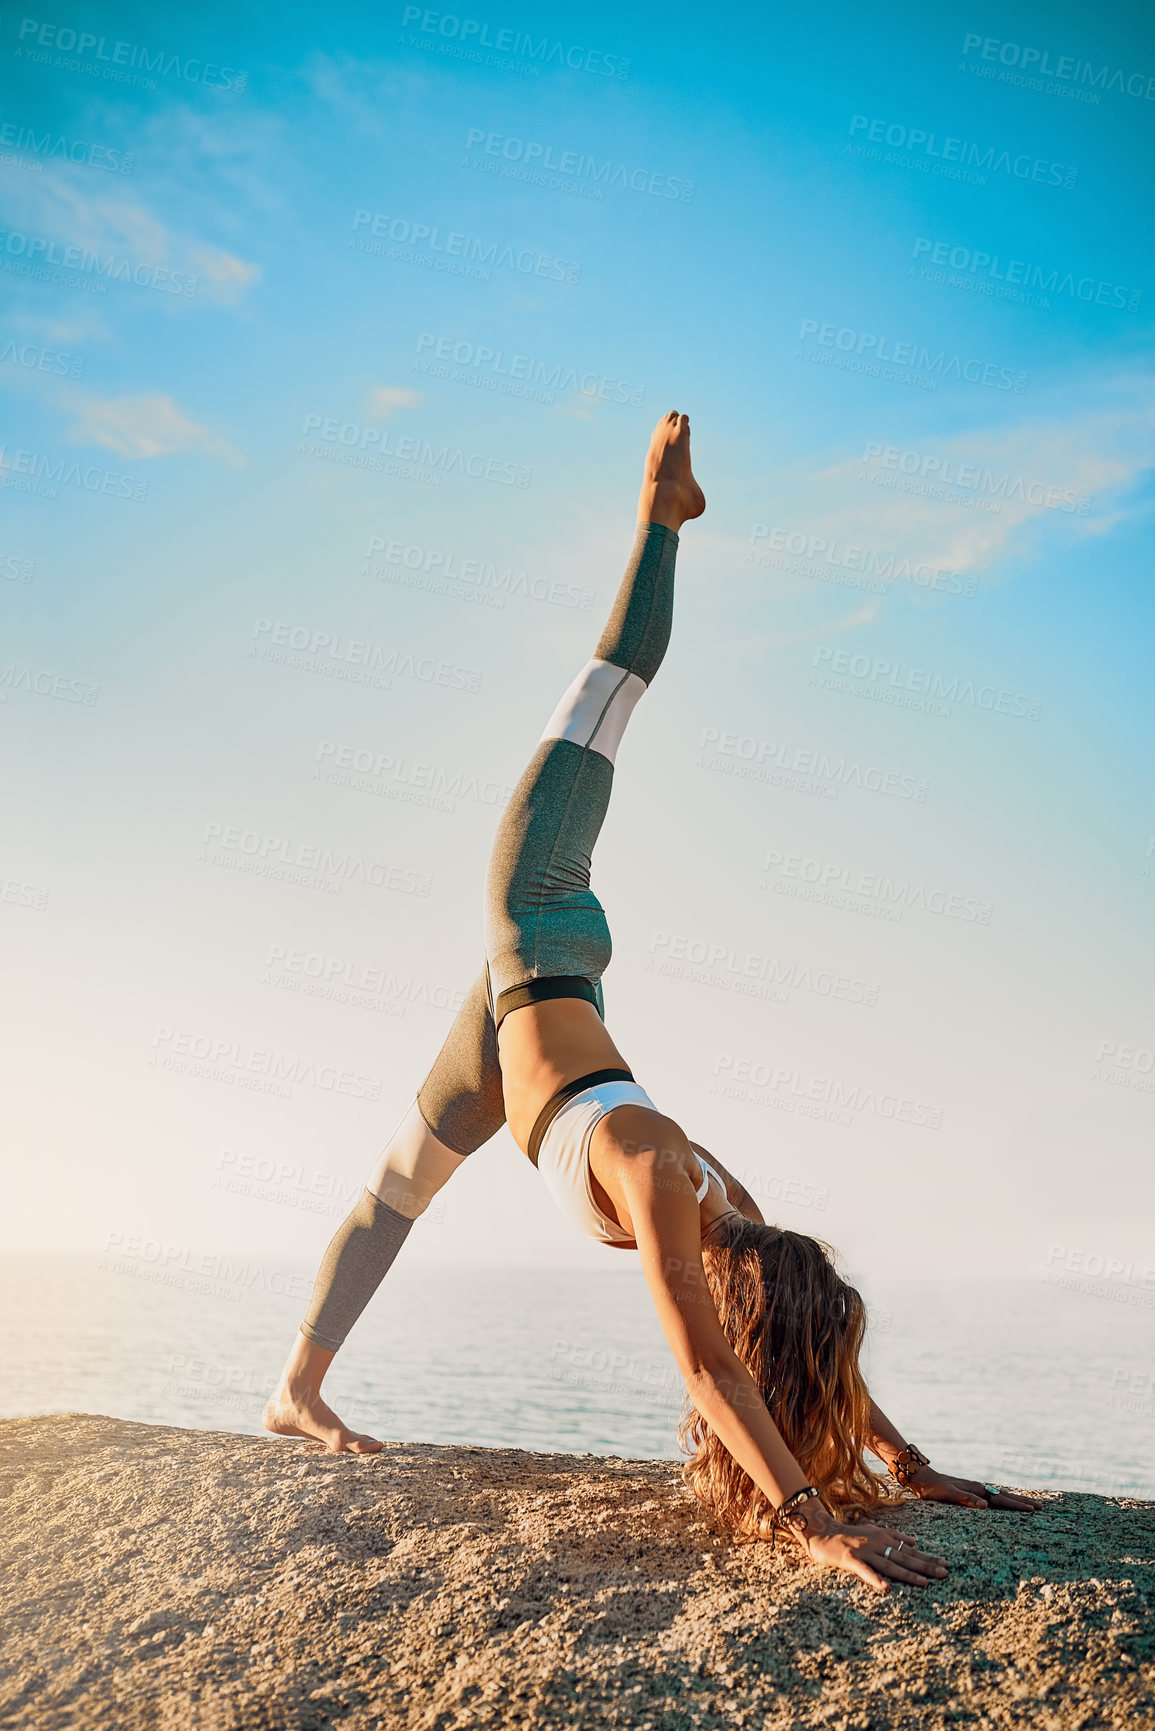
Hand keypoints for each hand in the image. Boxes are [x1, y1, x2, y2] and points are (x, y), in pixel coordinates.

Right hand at [786, 1510, 947, 1593]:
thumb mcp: (874, 1531)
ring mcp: (864, 1551)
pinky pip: (864, 1571)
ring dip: (906, 1573)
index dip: (927, 1558)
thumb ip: (895, 1536)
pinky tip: (886, 1587)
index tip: (945, 1565)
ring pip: (889, 1564)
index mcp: (884, 1538)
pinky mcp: (849, 1559)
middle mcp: (877, 1543)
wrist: (821, 1531)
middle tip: (943, 1573)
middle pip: (904, 1557)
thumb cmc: (849, 1534)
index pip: (910, 1551)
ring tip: (923, 1582)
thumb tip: (915, 1542)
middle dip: (924, 1565)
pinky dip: (875, 1578)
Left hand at [904, 1466, 1038, 1511]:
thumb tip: (985, 1506)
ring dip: (1014, 1500)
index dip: (1017, 1505)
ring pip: (999, 1495)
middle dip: (1022, 1502)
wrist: (920, 1477)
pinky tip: (1002, 1502)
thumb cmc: (933, 1488)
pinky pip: (991, 1496)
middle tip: (1040, 1507)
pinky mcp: (968, 1491)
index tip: (1033, 1510)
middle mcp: (978, 1488)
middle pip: (1005, 1495)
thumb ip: (966, 1500)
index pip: (1001, 1499)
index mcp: (976, 1490)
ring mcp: (974, 1489)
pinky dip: (1002, 1499)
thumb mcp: (948, 1494)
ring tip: (1028, 1504)